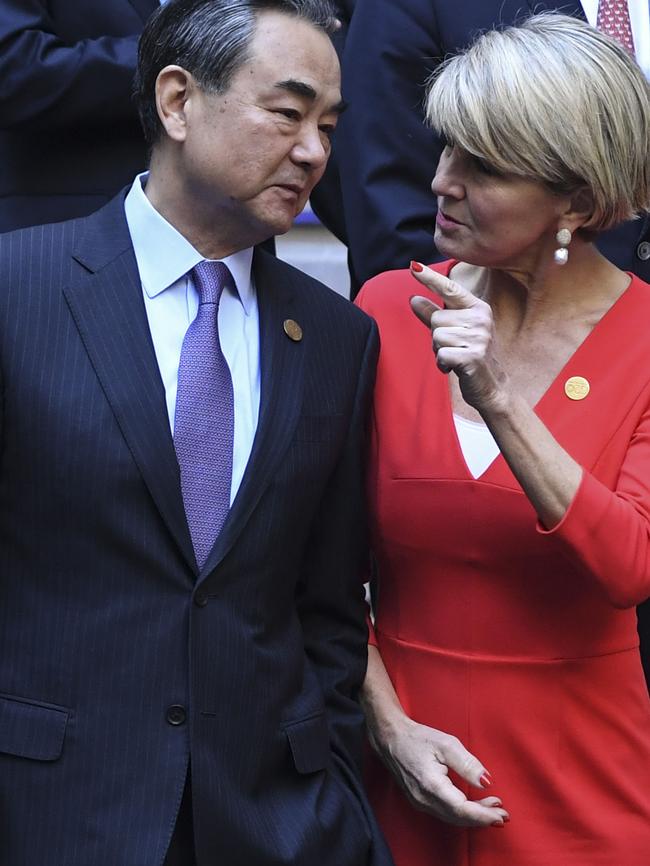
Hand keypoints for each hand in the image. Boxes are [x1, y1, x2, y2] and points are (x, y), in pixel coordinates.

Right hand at [372, 715, 508, 827]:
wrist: (390, 738)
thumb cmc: (417, 738)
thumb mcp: (446, 744)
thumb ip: (467, 764)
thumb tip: (486, 782)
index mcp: (431, 785)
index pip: (462, 809)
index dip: (483, 815)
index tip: (501, 814)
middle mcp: (424, 799)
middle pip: (459, 817)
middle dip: (483, 818)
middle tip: (503, 814)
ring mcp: (420, 802)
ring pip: (452, 817)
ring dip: (474, 816)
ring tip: (494, 809)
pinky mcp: (419, 800)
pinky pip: (444, 812)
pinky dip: (461, 813)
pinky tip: (473, 806)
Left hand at [409, 262, 506, 412]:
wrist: (491, 386)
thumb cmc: (470, 355)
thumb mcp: (453, 332)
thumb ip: (433, 315)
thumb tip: (413, 298)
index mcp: (478, 308)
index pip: (450, 289)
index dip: (430, 278)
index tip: (413, 266)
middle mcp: (481, 319)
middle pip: (436, 320)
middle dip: (437, 337)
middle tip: (454, 348)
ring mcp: (479, 337)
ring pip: (436, 337)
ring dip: (439, 352)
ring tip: (456, 358)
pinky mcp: (473, 356)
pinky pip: (440, 355)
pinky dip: (442, 364)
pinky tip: (455, 368)